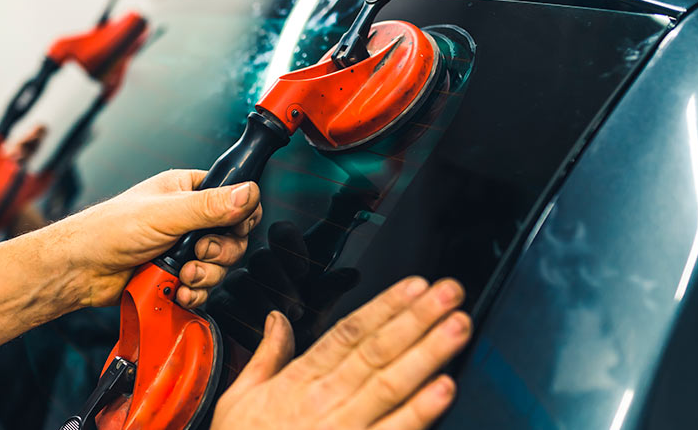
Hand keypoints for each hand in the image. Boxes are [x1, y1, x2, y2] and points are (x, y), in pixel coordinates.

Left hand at [50, 169, 261, 308]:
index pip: (235, 198)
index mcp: (187, 190)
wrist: (81, 270)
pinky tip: (178, 291)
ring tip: (183, 275)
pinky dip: (195, 293)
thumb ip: (209, 206)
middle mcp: (188, 218)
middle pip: (233, 237)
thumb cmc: (109, 229)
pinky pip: (203, 287)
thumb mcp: (165, 213)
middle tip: (199, 253)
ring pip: (220, 266)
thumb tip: (249, 192)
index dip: (240, 217)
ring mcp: (182, 249)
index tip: (232, 228)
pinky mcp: (176, 275)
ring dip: (206, 275)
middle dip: (220, 252)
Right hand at [209, 220, 359, 350]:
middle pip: (261, 257)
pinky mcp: (221, 305)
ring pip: (241, 280)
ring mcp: (238, 284)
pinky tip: (263, 335)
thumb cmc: (303, 325)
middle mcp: (261, 266)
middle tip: (297, 308)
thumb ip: (332, 288)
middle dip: (280, 283)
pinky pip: (227, 306)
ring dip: (265, 303)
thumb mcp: (321, 307)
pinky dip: (247, 321)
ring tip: (283, 324)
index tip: (303, 270)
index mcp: (288, 257)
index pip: (282, 232)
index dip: (290, 244)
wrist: (282, 360)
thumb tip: (353, 274)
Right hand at [212, 277, 470, 429]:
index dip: (383, 307)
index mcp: (297, 382)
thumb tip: (276, 319)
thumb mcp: (239, 399)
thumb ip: (266, 356)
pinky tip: (443, 389)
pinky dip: (419, 412)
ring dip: (428, 353)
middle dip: (416, 319)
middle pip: (375, 351)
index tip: (414, 286)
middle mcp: (321, 402)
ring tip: (458, 327)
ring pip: (390, 385)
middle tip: (450, 292)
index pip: (347, 334)